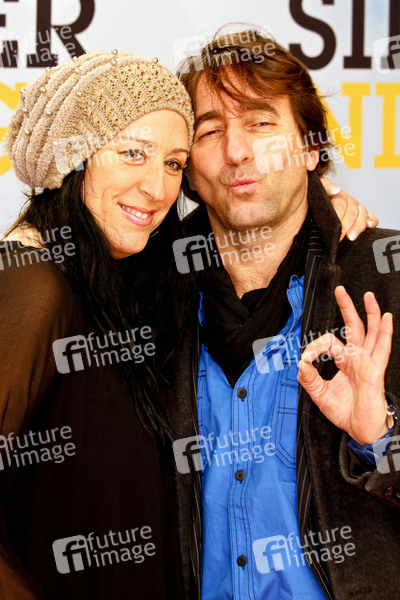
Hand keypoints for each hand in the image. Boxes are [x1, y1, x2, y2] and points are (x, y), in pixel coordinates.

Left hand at [297, 286, 392, 444]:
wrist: (361, 430)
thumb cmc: (346, 412)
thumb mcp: (320, 395)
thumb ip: (309, 379)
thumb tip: (299, 363)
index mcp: (344, 361)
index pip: (329, 342)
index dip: (314, 347)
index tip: (305, 360)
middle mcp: (357, 358)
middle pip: (354, 327)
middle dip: (347, 307)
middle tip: (341, 290)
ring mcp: (368, 363)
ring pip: (371, 332)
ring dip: (370, 313)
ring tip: (369, 296)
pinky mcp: (376, 371)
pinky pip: (382, 349)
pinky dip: (385, 332)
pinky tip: (385, 318)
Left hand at [320, 177, 378, 241]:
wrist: (315, 208)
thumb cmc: (315, 202)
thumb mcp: (317, 191)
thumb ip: (325, 187)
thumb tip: (335, 190)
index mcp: (338, 195)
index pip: (341, 203)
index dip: (339, 214)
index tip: (335, 226)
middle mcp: (349, 200)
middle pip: (352, 211)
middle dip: (346, 225)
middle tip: (340, 236)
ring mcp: (356, 208)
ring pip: (362, 214)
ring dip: (358, 226)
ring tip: (350, 237)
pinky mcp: (362, 216)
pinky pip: (371, 217)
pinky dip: (372, 220)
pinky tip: (370, 225)